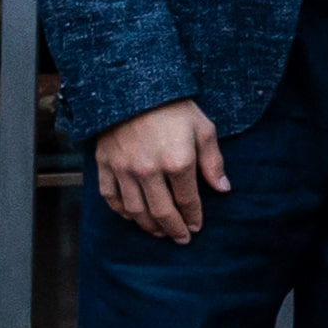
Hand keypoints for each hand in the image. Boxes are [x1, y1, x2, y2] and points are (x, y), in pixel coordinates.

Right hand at [93, 100, 228, 242]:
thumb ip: (213, 162)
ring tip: (159, 233)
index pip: (188, 201)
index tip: (197, 227)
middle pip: (161, 212)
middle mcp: (148, 171)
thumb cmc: (174, 107)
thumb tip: (223, 189)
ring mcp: (123, 170)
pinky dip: (121, 212)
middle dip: (173, 230)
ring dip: (148, 226)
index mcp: (177, 162)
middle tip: (181, 239)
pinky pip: (110, 198)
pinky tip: (131, 217)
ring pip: (135, 211)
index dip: (193, 217)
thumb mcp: (203, 129)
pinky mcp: (104, 165)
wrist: (131, 87)